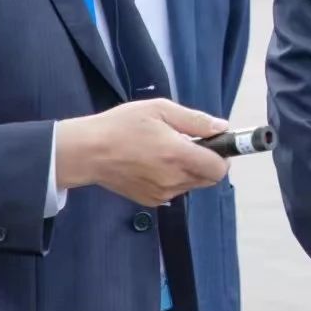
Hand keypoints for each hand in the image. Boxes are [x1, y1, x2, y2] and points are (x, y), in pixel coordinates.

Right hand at [55, 99, 229, 205]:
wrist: (88, 152)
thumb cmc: (122, 125)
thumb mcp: (159, 110)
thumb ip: (195, 120)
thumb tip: (222, 128)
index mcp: (178, 155)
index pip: (219, 168)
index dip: (223, 156)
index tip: (216, 144)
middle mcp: (174, 179)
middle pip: (209, 178)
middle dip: (207, 162)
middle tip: (190, 144)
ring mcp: (163, 193)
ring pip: (192, 185)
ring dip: (190, 170)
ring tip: (167, 152)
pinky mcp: (151, 201)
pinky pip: (175, 190)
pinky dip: (174, 179)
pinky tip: (154, 164)